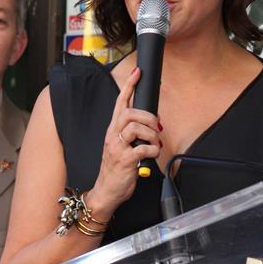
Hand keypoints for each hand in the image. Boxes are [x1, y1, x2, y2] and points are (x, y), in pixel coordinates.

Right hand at [92, 67, 161, 213]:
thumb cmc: (116, 170)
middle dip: (148, 116)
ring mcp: (117, 147)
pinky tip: (152, 155)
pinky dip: (153, 150)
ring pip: (136, 127)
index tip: (137, 72)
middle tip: (156, 126)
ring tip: (155, 143)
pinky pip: (143, 148)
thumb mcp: (121, 147)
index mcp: (112, 130)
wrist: (106, 191)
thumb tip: (153, 125)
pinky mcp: (125, 160)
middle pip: (129, 113)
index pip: (120, 103)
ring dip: (151, 134)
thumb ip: (132, 135)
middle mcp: (112, 136)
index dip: (129, 86)